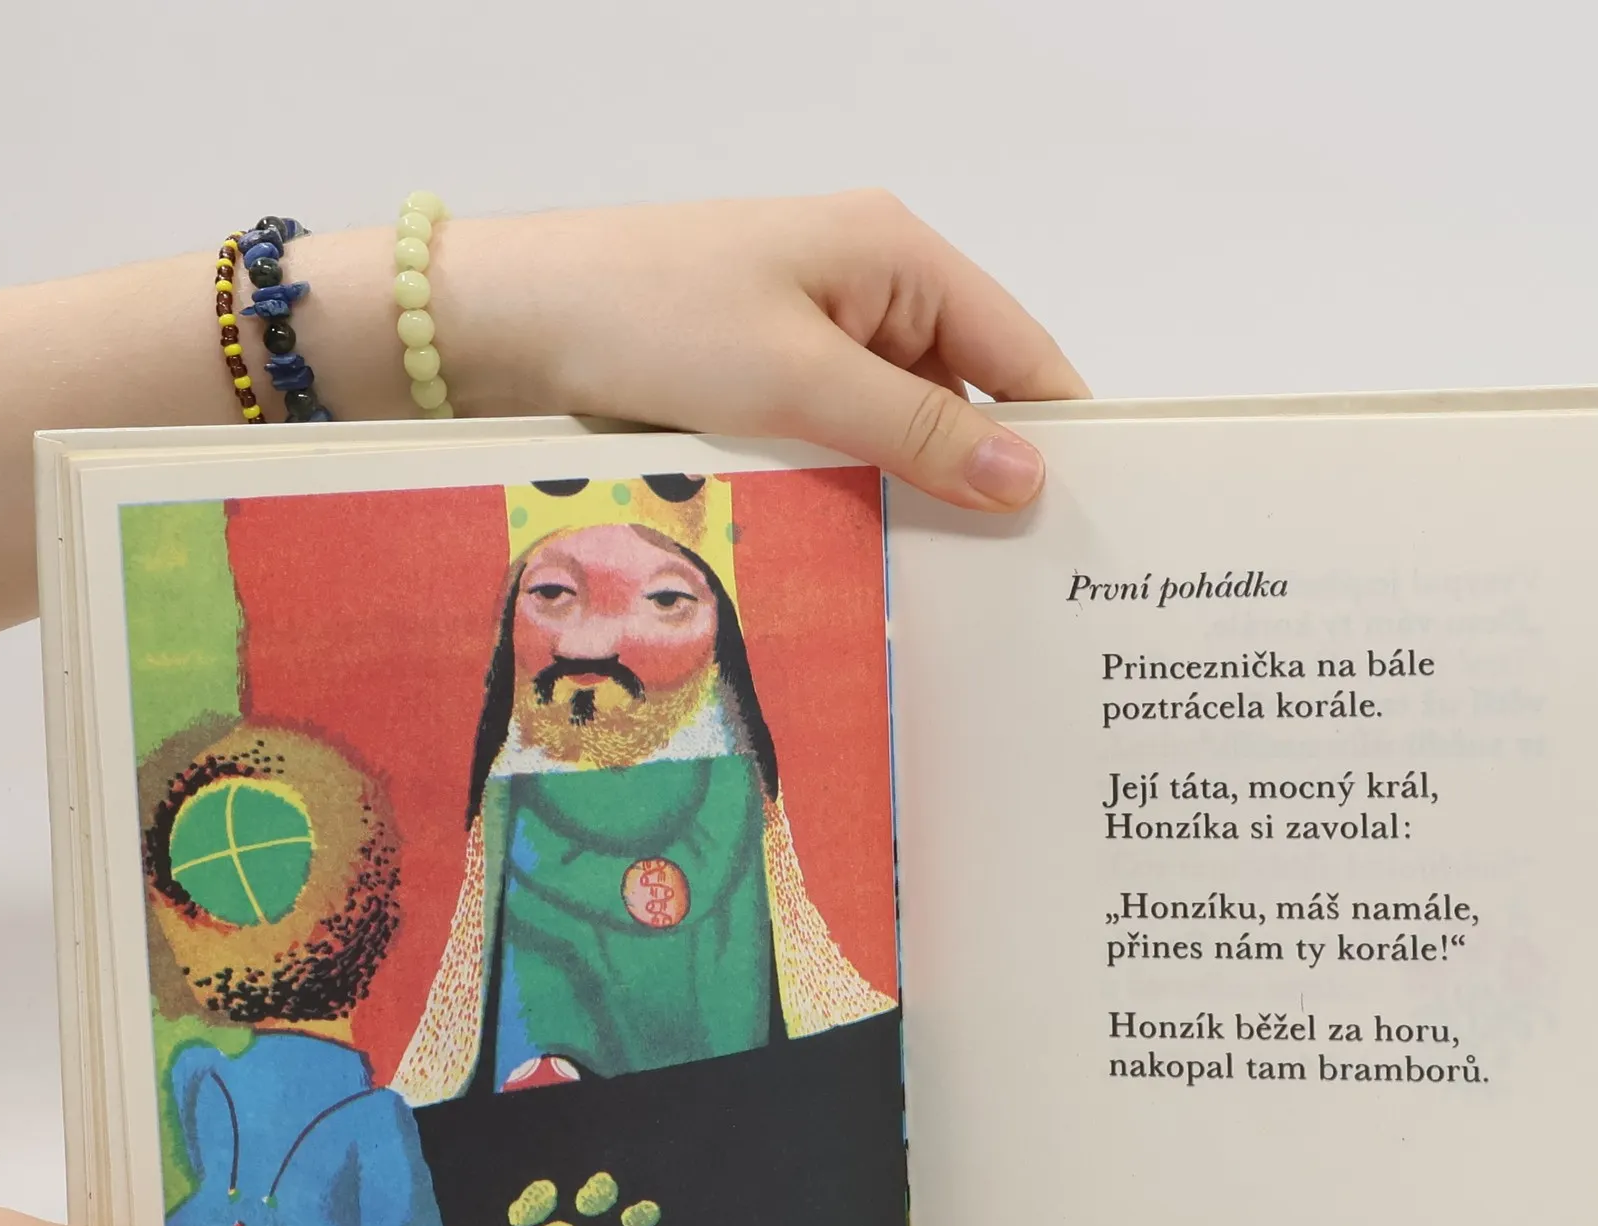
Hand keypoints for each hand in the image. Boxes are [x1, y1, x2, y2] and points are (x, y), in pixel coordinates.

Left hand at [0, 191, 1087, 652]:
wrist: (504, 322)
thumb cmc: (648, 320)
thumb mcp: (800, 379)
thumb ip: (920, 432)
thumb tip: (1031, 480)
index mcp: (899, 258)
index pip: (1024, 355)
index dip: (1062, 442)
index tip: (1093, 535)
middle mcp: (871, 290)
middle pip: (972, 400)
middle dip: (993, 484)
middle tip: (1030, 591)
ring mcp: (817, 338)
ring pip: (906, 433)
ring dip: (923, 499)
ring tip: (964, 594)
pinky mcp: (769, 383)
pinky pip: (847, 446)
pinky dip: (867, 495)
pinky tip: (882, 561)